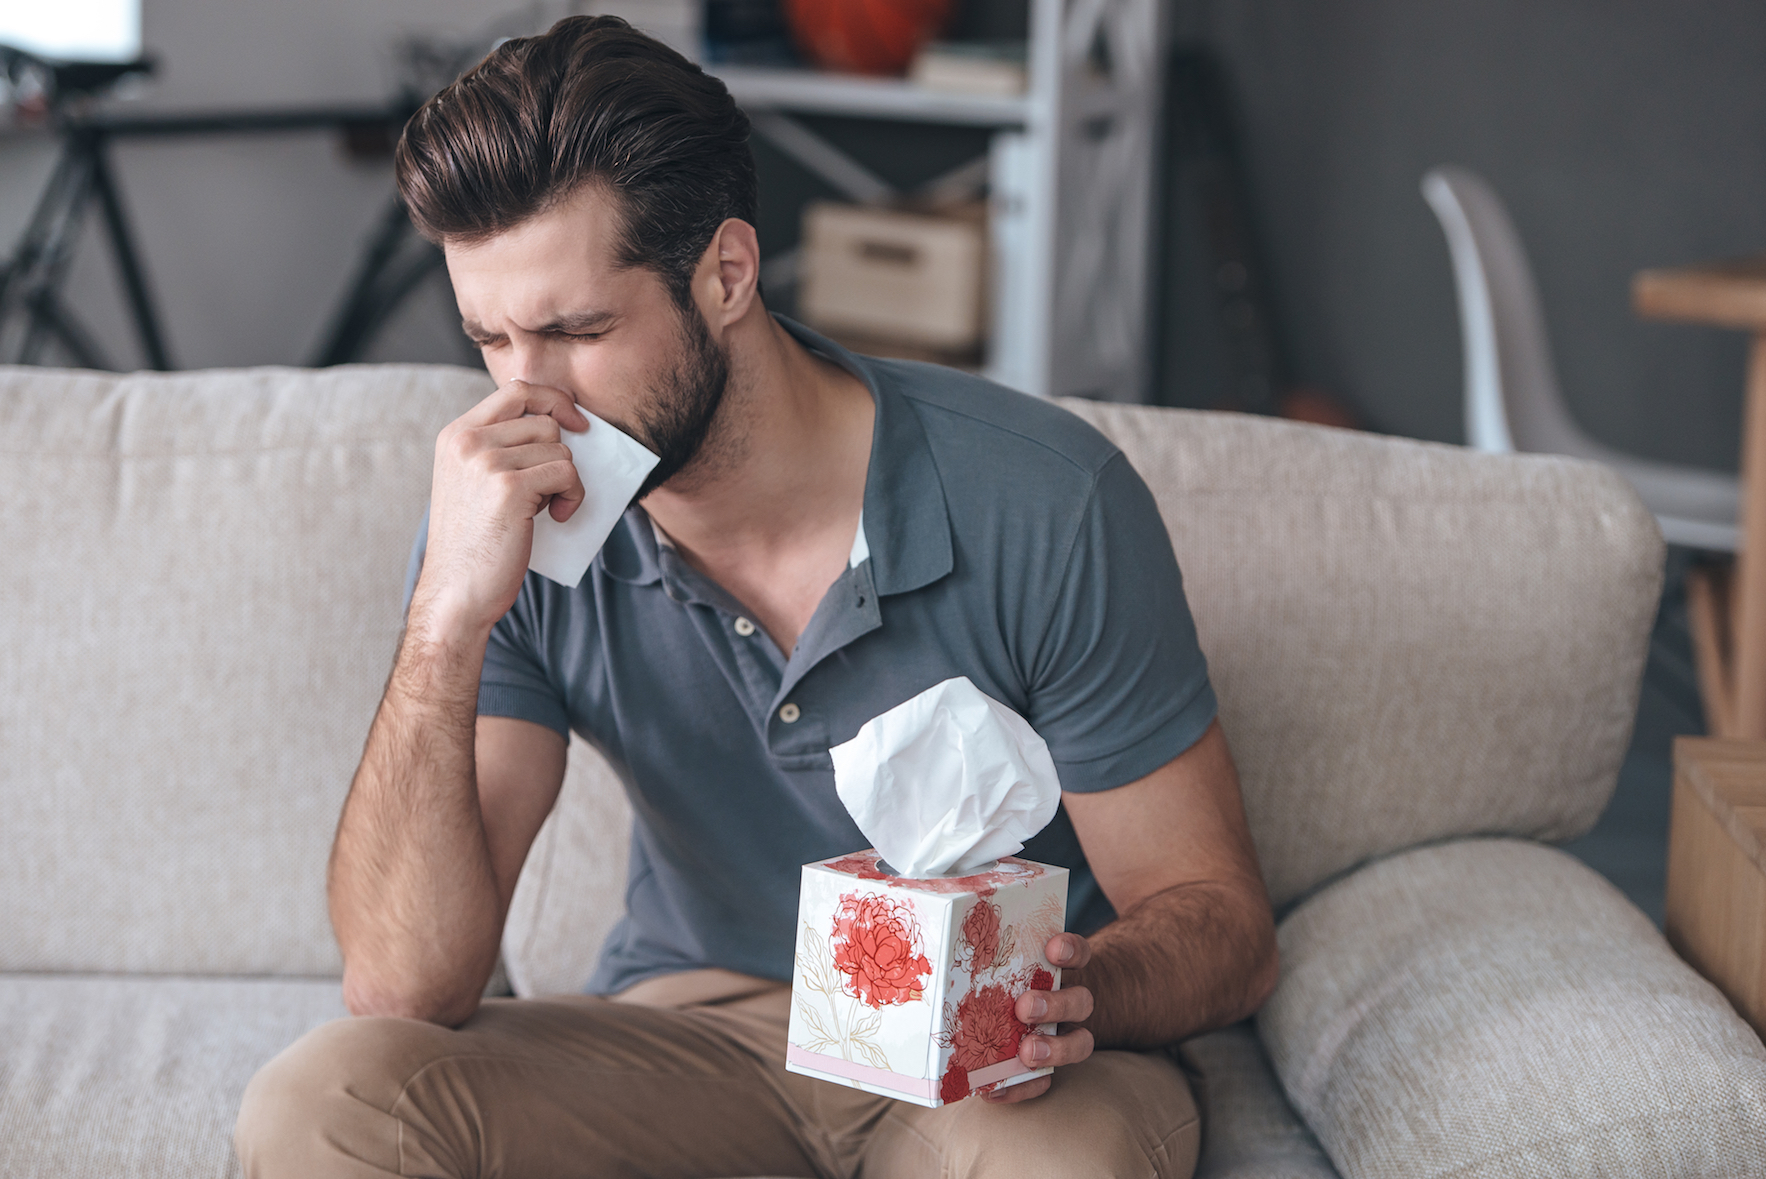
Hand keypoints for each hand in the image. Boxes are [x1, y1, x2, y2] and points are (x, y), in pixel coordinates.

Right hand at [412, 380, 588, 637]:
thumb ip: (500, 447)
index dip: (554, 401)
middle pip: (545, 422)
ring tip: (544, 508)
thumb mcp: (473, 481)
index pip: (516, 389)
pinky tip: (554, 517)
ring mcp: (486, 461)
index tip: (576, 423)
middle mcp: (466, 441)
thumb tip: (557, 423)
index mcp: (455, 434)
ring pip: (560, 448)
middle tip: (546, 492)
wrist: (457, 592)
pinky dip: (572, 496)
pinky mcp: (509, 487)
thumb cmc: (475, 544)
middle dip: (558, 456)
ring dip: (565, 481)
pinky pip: (566, 473)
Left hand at [987, 932, 1095, 1103]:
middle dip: (1056, 1004)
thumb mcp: (985, 967)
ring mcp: (1062, 1037)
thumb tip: (927, 930)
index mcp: (1054, 972)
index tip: (1053, 950)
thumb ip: (972, 955)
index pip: (1077, 955)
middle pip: (1081, 1001)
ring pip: (1081, 1042)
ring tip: (1026, 1053)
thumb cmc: (988, 984)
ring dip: (1056, 1048)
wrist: (998, 1026)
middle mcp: (1066, 1003)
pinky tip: (995, 1090)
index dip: (1071, 950)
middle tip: (1025, 1008)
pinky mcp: (1046, 1070)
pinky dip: (1022, 1088)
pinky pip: (1046, 1083)